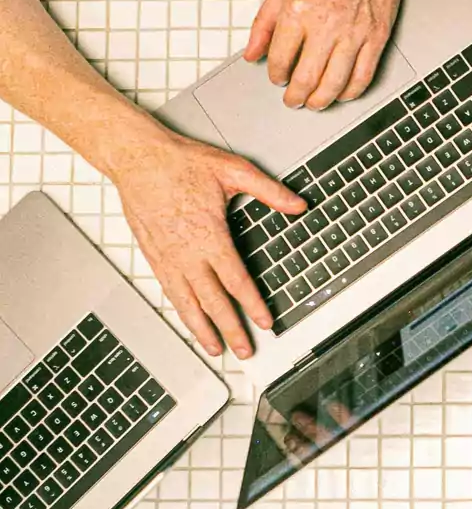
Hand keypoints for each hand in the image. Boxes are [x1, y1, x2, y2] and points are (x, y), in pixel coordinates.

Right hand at [113, 130, 305, 358]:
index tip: (265, 323)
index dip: (252, 305)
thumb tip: (298, 205)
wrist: (137, 158)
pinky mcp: (153, 255)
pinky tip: (189, 319)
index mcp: (210, 236)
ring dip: (202, 328)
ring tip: (214, 348)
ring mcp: (167, 257)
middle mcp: (187, 253)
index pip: (236, 281)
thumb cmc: (181, 163)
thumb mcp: (233, 170)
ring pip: (187, 302)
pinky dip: (181, 310)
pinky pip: (169, 291)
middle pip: (212, 301)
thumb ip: (269, 191)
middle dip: (231, 329)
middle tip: (244, 350)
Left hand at [245, 0, 404, 110]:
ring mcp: (354, 32)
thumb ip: (264, 22)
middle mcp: (326, 23)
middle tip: (293, 100)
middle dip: (296, 96)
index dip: (276, 75)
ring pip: (335, 83)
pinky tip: (343, 93)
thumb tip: (252, 54)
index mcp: (298, 9)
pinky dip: (351, 91)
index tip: (278, 79)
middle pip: (306, 78)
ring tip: (315, 103)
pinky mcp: (377, 36)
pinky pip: (364, 75)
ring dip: (322, 100)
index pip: (280, 58)